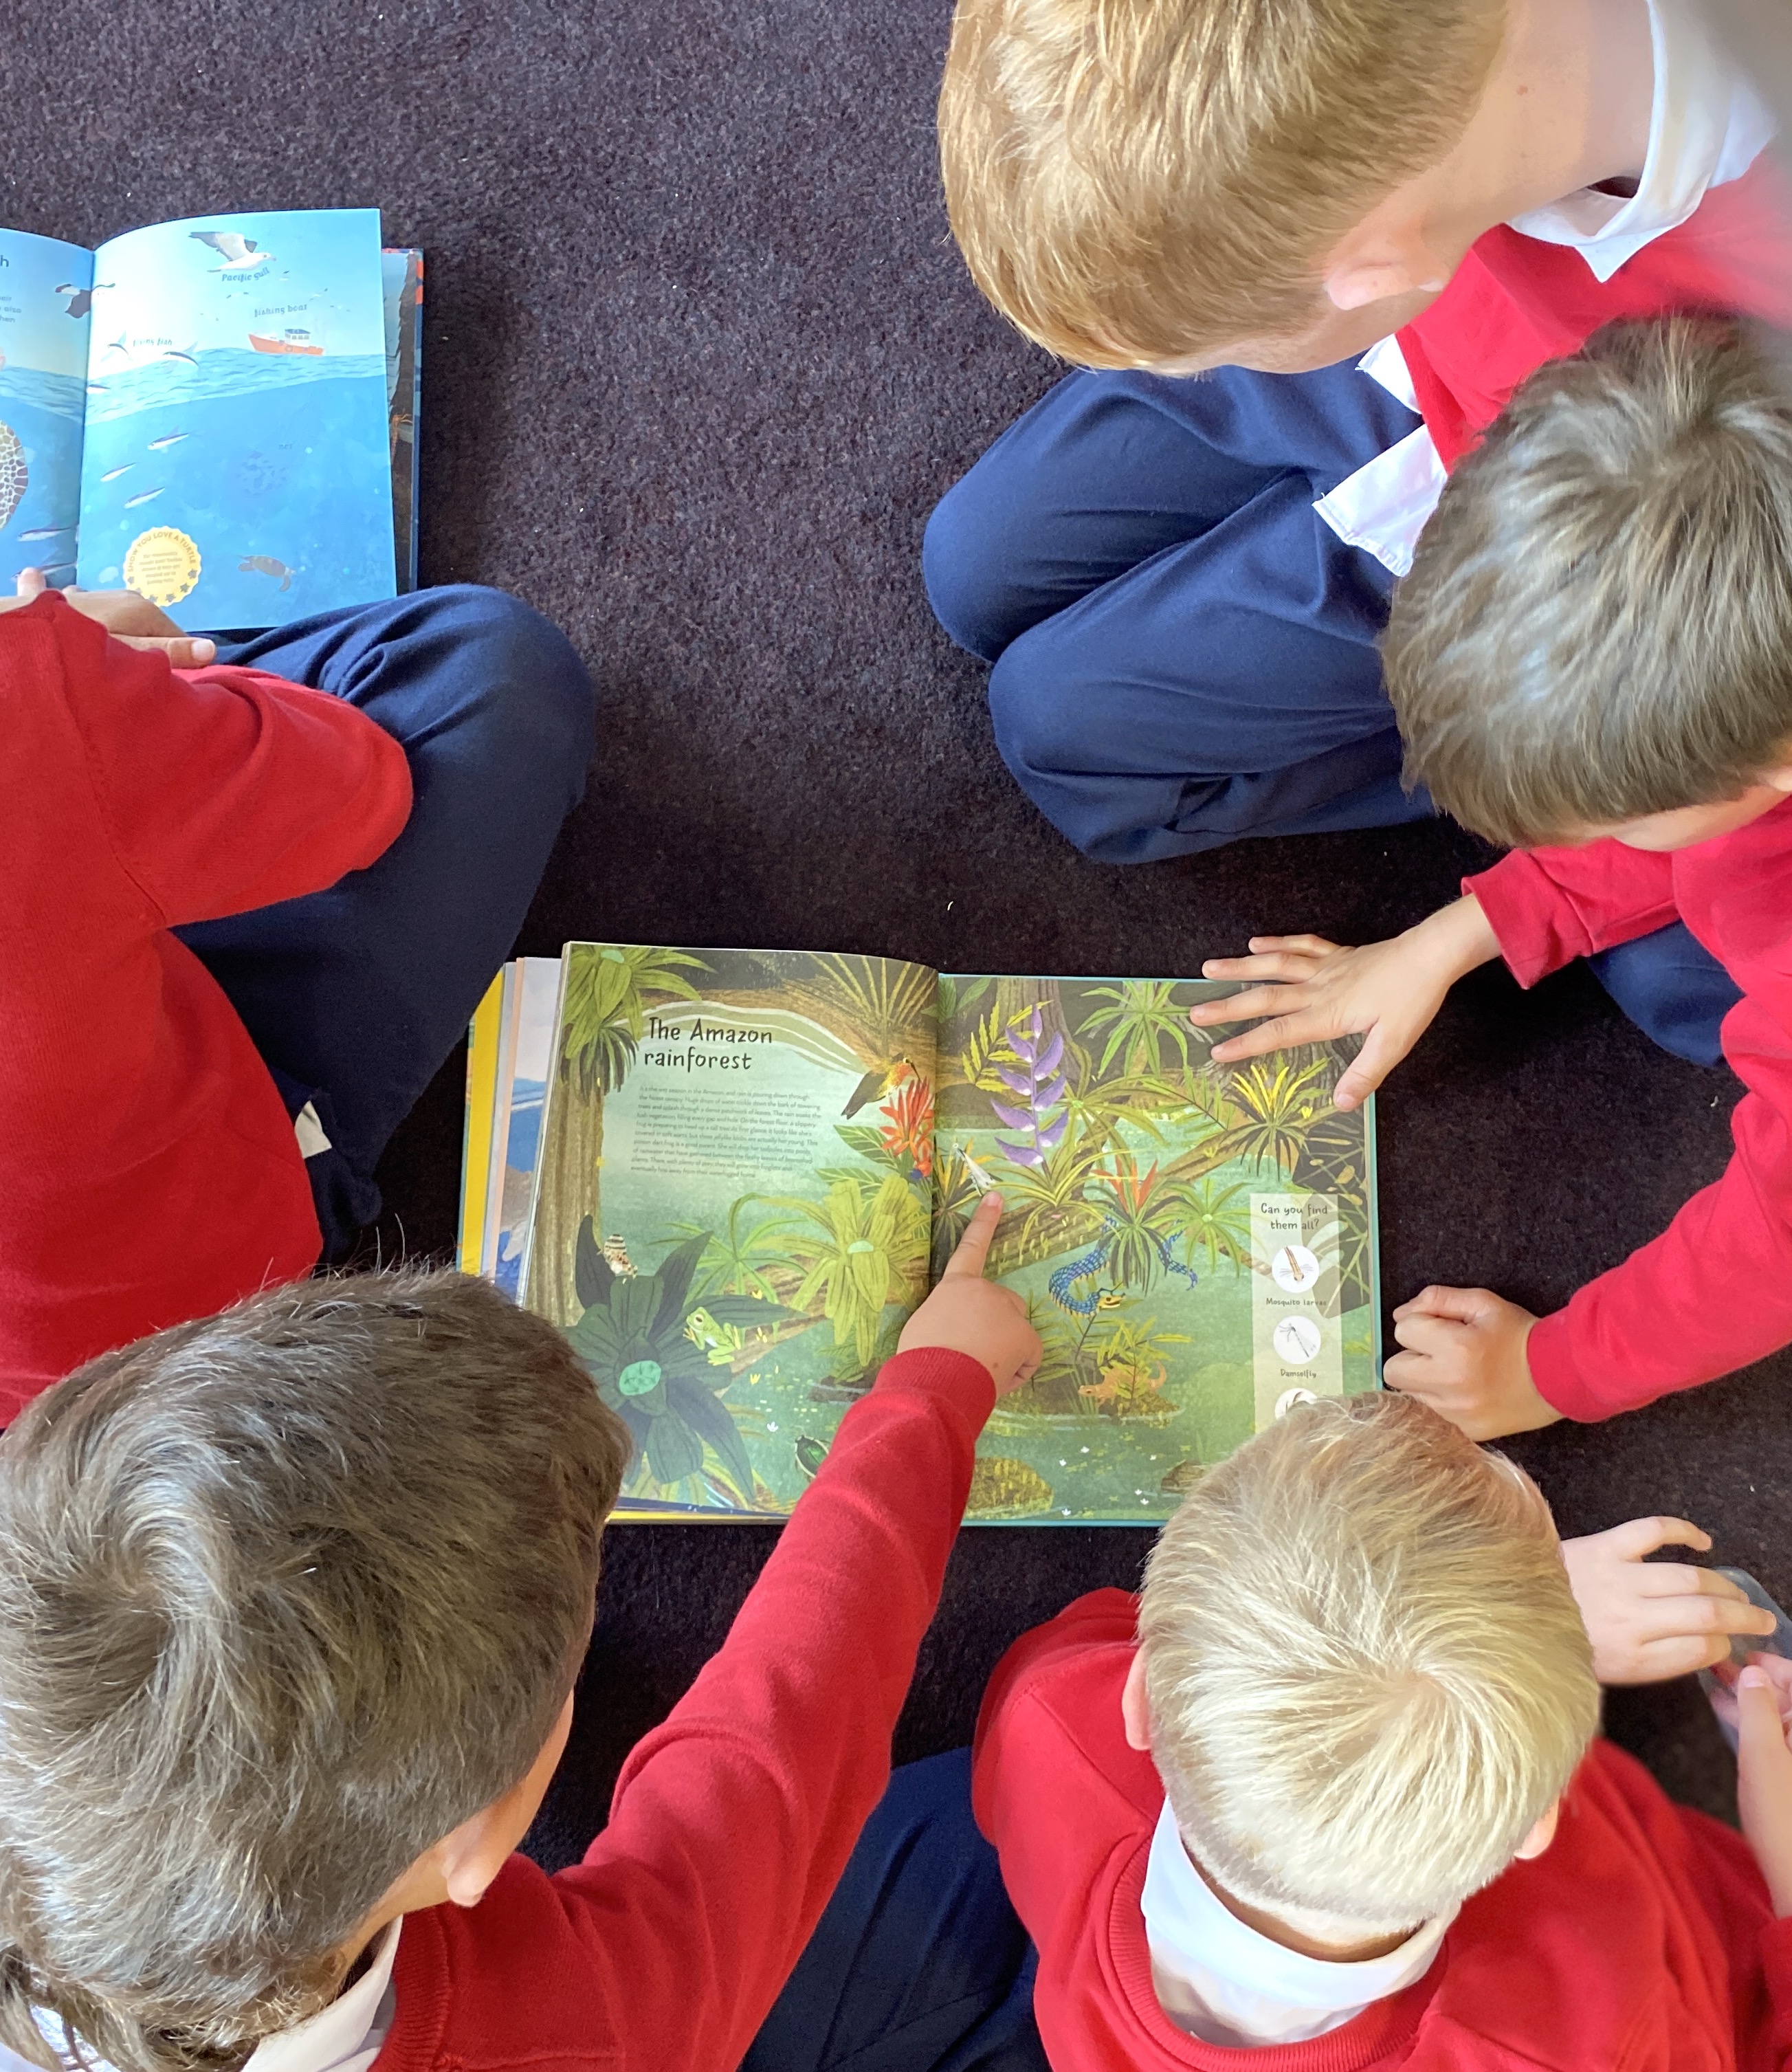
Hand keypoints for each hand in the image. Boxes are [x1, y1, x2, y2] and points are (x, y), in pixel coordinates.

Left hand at [1, 568, 215, 664]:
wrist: (15, 633)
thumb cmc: (77, 651)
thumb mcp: (130, 657)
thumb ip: (170, 654)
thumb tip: (213, 649)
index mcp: (136, 608)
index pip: (176, 636)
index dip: (181, 661)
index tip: (175, 687)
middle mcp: (111, 596)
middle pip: (141, 625)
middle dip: (144, 646)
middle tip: (139, 679)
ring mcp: (79, 596)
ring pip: (104, 611)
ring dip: (105, 624)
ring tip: (101, 643)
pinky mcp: (48, 601)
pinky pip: (57, 597)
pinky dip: (55, 596)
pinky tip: (40, 582)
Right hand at [898, 1192, 1041, 1395]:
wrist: (933, 1381)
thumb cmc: (921, 1359)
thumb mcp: (926, 1330)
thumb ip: (946, 1321)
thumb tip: (957, 1339)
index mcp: (955, 1287)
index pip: (970, 1249)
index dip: (983, 1222)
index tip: (997, 1197)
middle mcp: (985, 1290)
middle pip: (1002, 1306)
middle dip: (996, 1329)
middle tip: (972, 1356)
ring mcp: (1008, 1310)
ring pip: (1014, 1335)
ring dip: (1003, 1354)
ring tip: (977, 1371)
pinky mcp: (1026, 1334)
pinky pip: (1028, 1358)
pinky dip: (1016, 1373)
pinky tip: (995, 1379)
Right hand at [1188, 897, 1500, 1110]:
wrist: (1431, 955)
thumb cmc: (1412, 1000)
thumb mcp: (1392, 1045)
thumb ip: (1364, 1074)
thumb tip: (1340, 1105)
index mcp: (1327, 1014)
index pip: (1278, 1032)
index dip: (1245, 1044)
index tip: (1217, 1052)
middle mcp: (1318, 988)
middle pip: (1264, 997)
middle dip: (1227, 1007)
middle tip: (1195, 1012)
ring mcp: (1326, 967)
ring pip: (1274, 966)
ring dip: (1240, 967)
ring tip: (1209, 967)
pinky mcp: (1338, 954)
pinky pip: (1301, 946)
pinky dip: (1277, 943)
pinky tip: (1257, 942)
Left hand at [1383, 1285, 1559, 1439]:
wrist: (1559, 1376)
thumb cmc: (1519, 1335)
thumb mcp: (1483, 1303)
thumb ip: (1437, 1300)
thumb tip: (1400, 1315)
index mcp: (1456, 1347)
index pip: (1403, 1330)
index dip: (1420, 1324)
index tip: (1442, 1329)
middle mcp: (1451, 1384)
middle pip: (1393, 1370)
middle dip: (1411, 1356)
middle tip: (1439, 1353)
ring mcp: (1457, 1413)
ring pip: (1409, 1395)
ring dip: (1422, 1381)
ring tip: (1452, 1373)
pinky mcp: (1466, 1432)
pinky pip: (1430, 1415)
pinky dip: (1438, 1403)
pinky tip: (1461, 1392)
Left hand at [1561, 1519, 1776, 1682]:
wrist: (1506, 1609)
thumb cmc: (1558, 1640)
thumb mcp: (1604, 1671)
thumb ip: (1651, 1662)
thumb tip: (1701, 1649)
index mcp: (1629, 1657)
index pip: (1699, 1652)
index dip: (1724, 1647)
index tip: (1729, 1645)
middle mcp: (1628, 1618)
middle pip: (1705, 1615)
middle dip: (1744, 1618)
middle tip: (1761, 1620)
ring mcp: (1617, 1578)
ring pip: (1689, 1578)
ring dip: (1725, 1585)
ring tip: (1740, 1593)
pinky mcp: (1603, 1545)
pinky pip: (1652, 1531)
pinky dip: (1683, 1531)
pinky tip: (1703, 1542)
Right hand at [1733, 1658, 1791, 1914]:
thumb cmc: (1783, 1817)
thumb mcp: (1762, 1755)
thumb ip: (1757, 1708)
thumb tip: (1754, 1674)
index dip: (1777, 1666)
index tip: (1747, 1656)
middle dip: (1761, 1683)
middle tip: (1724, 1669)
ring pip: (1787, 1723)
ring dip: (1757, 1704)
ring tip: (1719, 1690)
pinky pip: (1783, 1743)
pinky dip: (1760, 1728)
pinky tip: (1732, 1720)